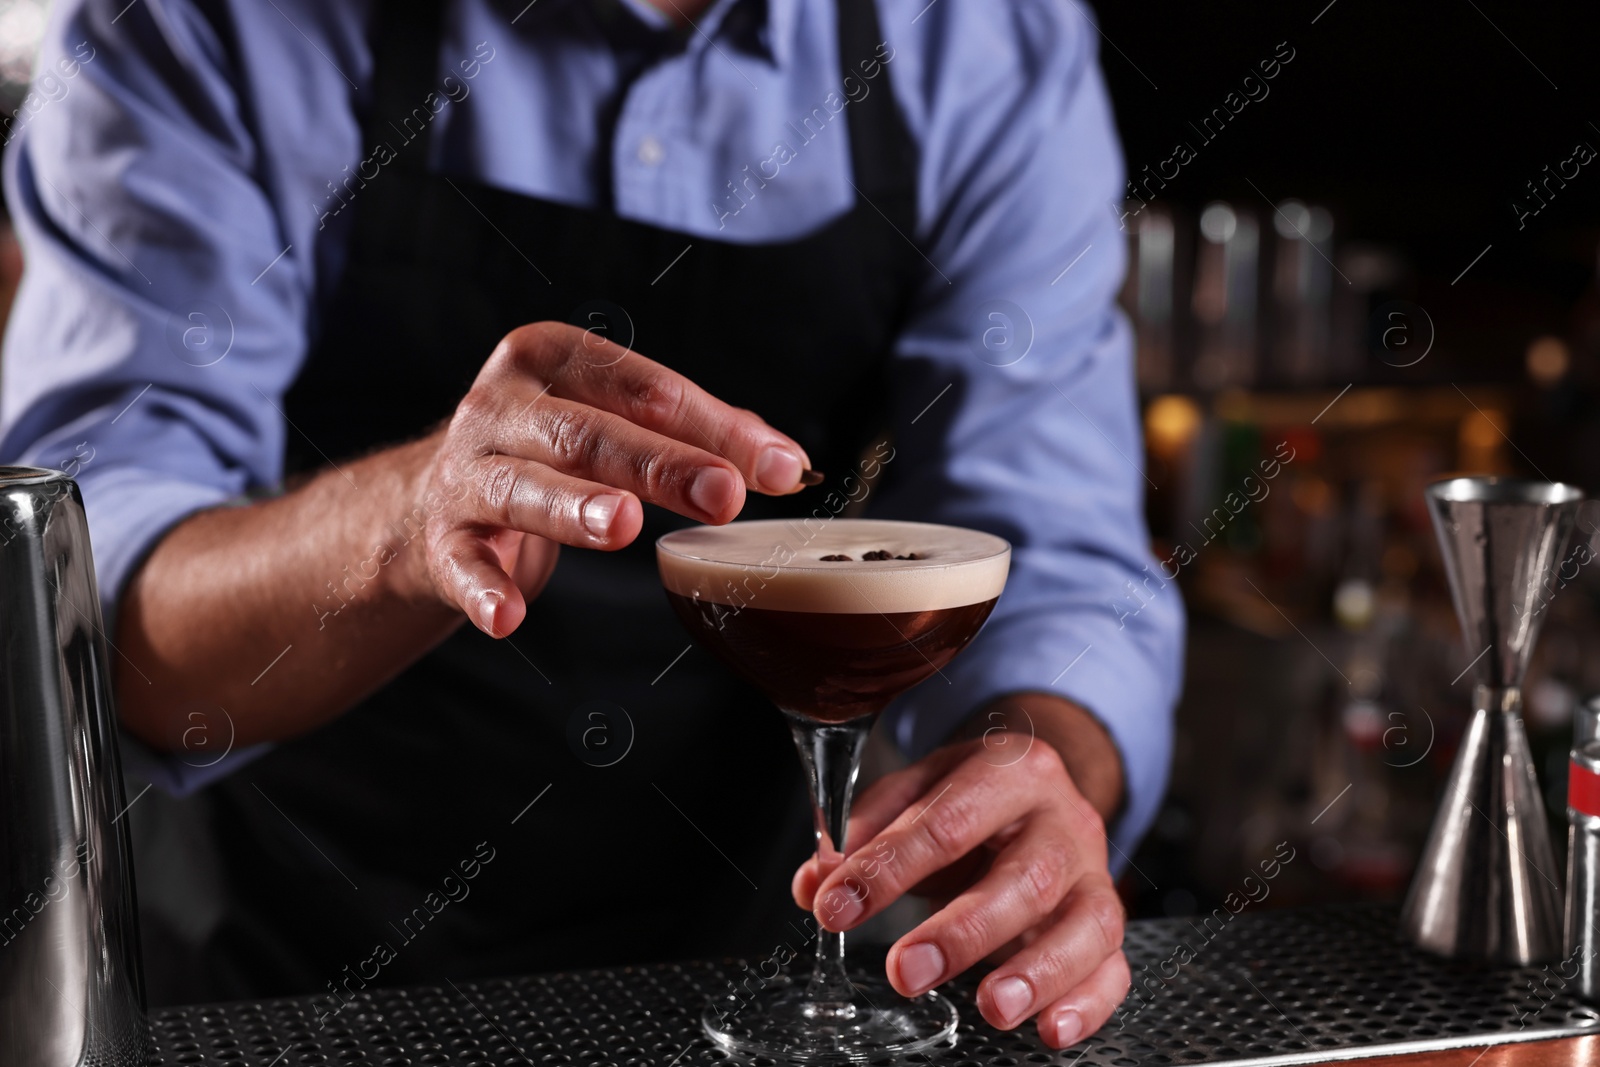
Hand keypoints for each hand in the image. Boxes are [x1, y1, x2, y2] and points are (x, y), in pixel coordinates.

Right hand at [401, 322, 812, 635]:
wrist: (426, 501)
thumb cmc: (547, 453)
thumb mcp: (611, 422)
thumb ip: (694, 434)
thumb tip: (784, 462)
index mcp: (553, 358)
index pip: (647, 388)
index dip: (717, 428)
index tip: (783, 469)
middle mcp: (503, 406)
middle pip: (589, 433)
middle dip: (661, 463)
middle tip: (723, 496)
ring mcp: (466, 472)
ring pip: (525, 488)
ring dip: (575, 507)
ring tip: (622, 525)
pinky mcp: (440, 540)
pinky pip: (464, 565)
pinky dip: (484, 589)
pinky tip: (509, 616)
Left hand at [792, 733, 1129, 1047]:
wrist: (1041, 788)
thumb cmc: (971, 796)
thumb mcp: (916, 791)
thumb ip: (865, 833)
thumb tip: (816, 884)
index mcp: (1010, 770)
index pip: (947, 821)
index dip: (888, 868)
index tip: (835, 907)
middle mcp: (1062, 820)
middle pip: (1025, 878)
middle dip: (961, 932)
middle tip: (904, 971)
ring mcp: (1093, 873)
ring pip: (1086, 924)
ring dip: (1037, 972)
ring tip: (990, 1008)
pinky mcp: (1109, 920)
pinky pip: (1114, 967)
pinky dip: (1088, 1004)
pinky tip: (1049, 1030)